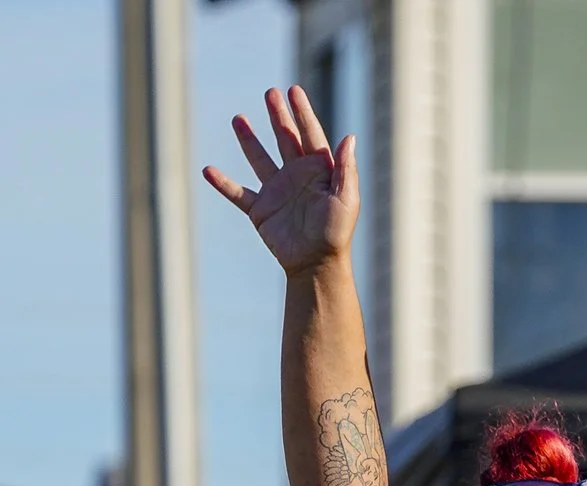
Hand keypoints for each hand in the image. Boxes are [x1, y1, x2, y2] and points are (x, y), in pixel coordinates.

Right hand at [204, 87, 357, 274]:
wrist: (316, 264)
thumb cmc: (336, 234)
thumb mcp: (346, 200)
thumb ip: (346, 170)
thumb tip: (349, 138)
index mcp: (319, 172)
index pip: (310, 135)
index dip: (302, 113)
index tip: (294, 90)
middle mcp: (297, 177)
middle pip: (285, 139)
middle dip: (278, 117)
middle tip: (270, 93)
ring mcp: (277, 192)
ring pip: (259, 159)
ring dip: (248, 140)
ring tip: (238, 118)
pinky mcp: (260, 210)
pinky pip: (237, 193)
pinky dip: (223, 183)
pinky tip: (207, 170)